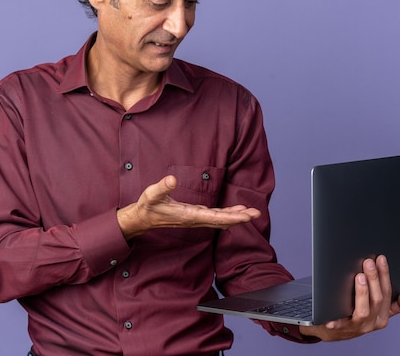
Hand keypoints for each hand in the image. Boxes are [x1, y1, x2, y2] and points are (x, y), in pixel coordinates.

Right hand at [117, 175, 260, 239]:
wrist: (142, 219)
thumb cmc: (148, 206)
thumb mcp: (152, 195)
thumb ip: (162, 187)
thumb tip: (172, 179)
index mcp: (188, 215)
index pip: (214, 217)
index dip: (231, 217)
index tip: (246, 217)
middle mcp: (194, 219)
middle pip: (222, 221)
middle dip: (239, 218)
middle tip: (257, 214)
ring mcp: (195, 219)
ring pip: (220, 220)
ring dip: (236, 216)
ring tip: (251, 213)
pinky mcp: (194, 216)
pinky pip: (215, 217)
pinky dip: (227, 214)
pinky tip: (236, 211)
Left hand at [299, 255, 399, 340]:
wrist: (335, 332)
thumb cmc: (354, 314)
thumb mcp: (375, 307)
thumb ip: (385, 295)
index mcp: (383, 314)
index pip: (389, 293)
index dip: (386, 276)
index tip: (382, 259)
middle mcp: (374, 322)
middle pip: (378, 299)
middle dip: (374, 278)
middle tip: (368, 262)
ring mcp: (359, 327)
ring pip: (364, 310)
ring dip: (363, 293)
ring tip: (359, 277)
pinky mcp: (343, 330)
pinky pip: (341, 325)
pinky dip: (337, 320)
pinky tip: (333, 314)